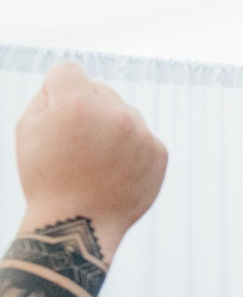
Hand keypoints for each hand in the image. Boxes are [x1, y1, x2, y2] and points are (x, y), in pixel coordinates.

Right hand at [14, 61, 167, 258]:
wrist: (79, 226)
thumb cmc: (46, 177)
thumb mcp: (28, 129)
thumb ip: (48, 96)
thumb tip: (71, 81)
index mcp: (76, 103)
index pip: (68, 70)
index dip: (56, 91)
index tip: (56, 116)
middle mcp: (114, 113)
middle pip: (99, 90)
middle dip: (86, 108)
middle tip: (75, 145)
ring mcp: (141, 133)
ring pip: (124, 112)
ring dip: (111, 127)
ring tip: (95, 160)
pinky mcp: (159, 152)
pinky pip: (142, 135)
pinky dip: (130, 148)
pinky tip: (114, 170)